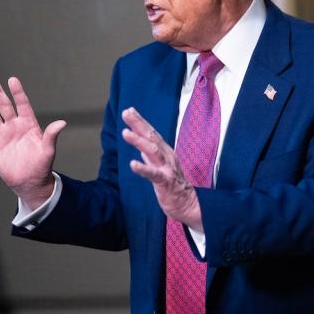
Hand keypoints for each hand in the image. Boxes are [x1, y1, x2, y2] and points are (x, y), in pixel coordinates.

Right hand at [0, 76, 65, 209]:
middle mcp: (14, 127)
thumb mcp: (48, 150)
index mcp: (28, 125)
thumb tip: (62, 123)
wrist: (30, 182)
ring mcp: (2, 136)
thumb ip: (51, 136)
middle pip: (5, 107)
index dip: (18, 93)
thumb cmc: (42, 166)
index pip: (23, 105)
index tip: (12, 79)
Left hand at [120, 107, 201, 229]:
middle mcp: (166, 156)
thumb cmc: (173, 184)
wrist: (188, 204)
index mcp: (165, 152)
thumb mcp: (161, 165)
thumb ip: (151, 154)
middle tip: (126, 113)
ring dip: (139, 141)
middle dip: (138, 124)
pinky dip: (143, 168)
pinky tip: (132, 164)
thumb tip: (140, 144)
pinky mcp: (166, 182)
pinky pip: (153, 174)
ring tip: (125, 133)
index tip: (129, 110)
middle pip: (152, 137)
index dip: (140, 121)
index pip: (151, 133)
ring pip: (152, 151)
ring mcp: (167, 168)